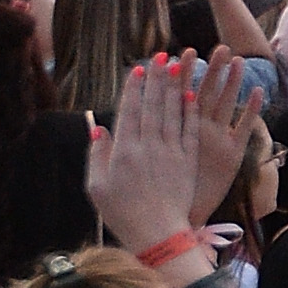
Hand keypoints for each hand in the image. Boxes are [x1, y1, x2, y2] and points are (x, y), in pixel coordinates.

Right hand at [90, 57, 212, 251]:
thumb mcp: (96, 186)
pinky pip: (190, 130)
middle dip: (157, 78)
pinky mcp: (188, 161)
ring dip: (174, 86)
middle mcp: (149, 147)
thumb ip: (97, 155)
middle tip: (161, 55)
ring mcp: (171, 152)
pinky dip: (190, 111)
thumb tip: (99, 128)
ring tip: (178, 65)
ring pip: (173, 112)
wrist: (157, 232)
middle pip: (153, 105)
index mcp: (124, 151)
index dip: (135, 88)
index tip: (139, 68)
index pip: (130, 111)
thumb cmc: (120, 212)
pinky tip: (191, 95)